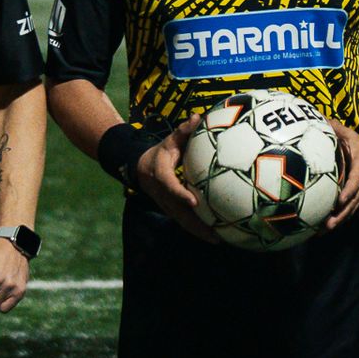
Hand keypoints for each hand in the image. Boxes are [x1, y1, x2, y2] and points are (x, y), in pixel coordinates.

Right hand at [135, 114, 216, 243]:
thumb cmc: (161, 152)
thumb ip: (183, 131)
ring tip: (218, 240)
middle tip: (214, 232)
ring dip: (198, 231)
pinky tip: (214, 235)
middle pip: (178, 212)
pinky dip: (197, 229)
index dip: (180, 194)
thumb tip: (197, 117)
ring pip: (181, 221)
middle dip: (195, 223)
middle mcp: (162, 193)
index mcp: (160, 175)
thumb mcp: (169, 140)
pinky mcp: (170, 209)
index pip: (170, 186)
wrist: (140, 168)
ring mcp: (165, 204)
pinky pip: (184, 221)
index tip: (194, 202)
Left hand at [324, 122, 358, 230]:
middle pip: (354, 201)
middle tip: (327, 224)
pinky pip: (349, 212)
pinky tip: (322, 230)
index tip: (340, 200)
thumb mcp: (352, 135)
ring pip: (351, 210)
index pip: (357, 181)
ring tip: (322, 232)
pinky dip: (338, 220)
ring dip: (338, 221)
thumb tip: (321, 120)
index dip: (349, 191)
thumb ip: (338, 129)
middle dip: (341, 214)